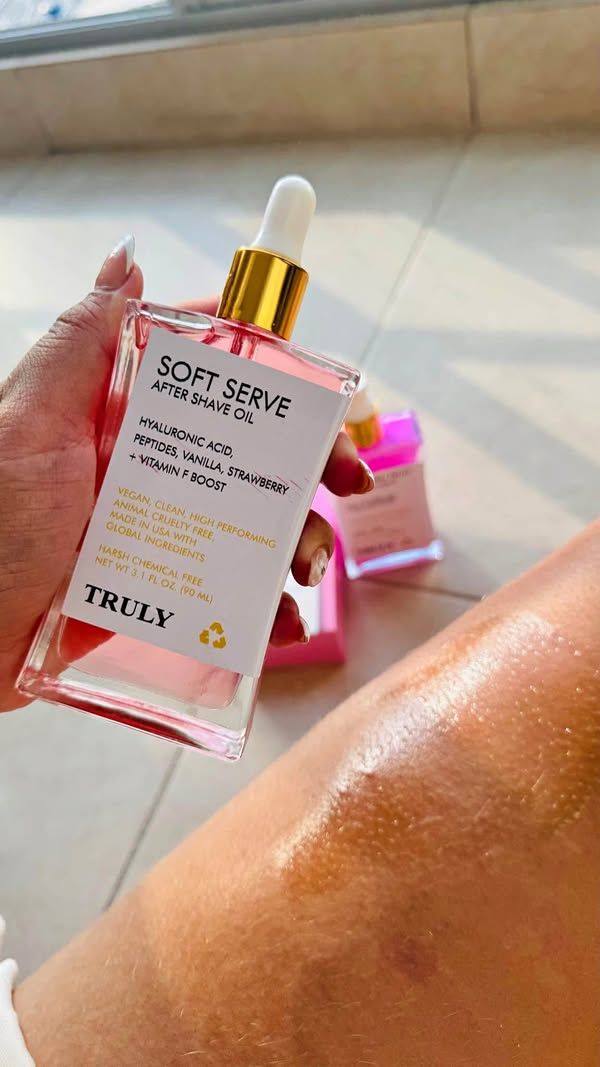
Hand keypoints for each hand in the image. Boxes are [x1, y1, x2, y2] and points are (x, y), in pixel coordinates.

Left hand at [0, 238, 372, 710]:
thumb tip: (127, 260)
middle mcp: (151, 472)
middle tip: (350, 480)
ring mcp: (162, 537)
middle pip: (254, 455)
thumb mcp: (28, 420)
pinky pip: (231, 598)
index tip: (322, 387)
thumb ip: (79, 343)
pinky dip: (269, 611)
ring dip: (301, 542)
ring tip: (308, 569)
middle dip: (313, 464)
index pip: (215, 382)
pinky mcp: (165, 598)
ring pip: (255, 528)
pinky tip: (283, 622)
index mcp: (124, 420)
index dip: (275, 378)